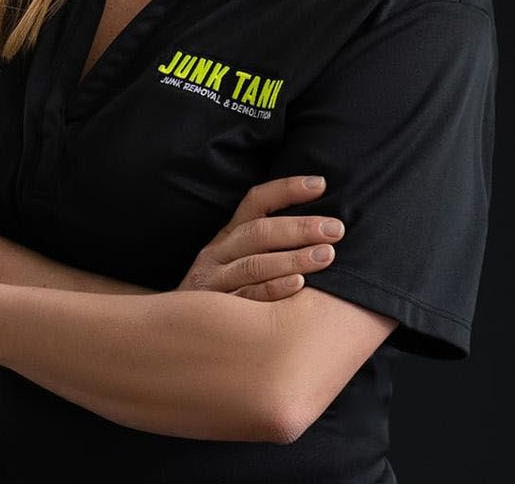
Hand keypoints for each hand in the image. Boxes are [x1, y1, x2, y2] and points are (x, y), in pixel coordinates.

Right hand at [179, 175, 344, 300]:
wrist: (179, 331)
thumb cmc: (225, 294)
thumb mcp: (237, 263)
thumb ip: (268, 246)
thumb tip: (324, 229)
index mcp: (228, 237)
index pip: (256, 203)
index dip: (286, 190)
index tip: (321, 184)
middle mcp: (218, 254)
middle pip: (258, 233)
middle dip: (300, 228)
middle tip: (335, 229)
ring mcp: (214, 282)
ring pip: (254, 264)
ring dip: (292, 258)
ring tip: (327, 255)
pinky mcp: (215, 312)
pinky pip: (247, 297)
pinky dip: (274, 290)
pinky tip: (299, 285)